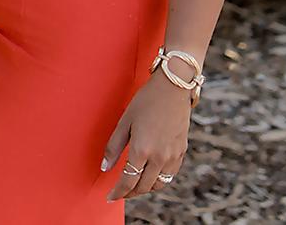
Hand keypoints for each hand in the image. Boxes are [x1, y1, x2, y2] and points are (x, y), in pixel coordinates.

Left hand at [101, 72, 191, 200]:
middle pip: (143, 186)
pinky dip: (159, 180)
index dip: (118, 192)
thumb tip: (104, 167)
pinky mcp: (181, 152)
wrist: (173, 89)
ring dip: (145, 188)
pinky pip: (170, 175)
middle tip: (119, 192)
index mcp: (142, 150)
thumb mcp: (124, 122)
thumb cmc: (145, 101)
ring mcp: (172, 156)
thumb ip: (114, 147)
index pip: (128, 181)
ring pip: (158, 184)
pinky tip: (151, 175)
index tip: (110, 197)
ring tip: (134, 186)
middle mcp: (159, 157)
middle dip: (130, 192)